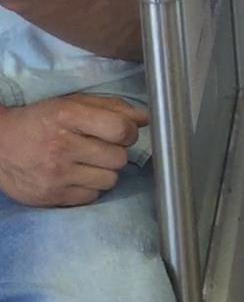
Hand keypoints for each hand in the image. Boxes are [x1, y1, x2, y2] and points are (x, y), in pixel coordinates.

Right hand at [0, 93, 149, 208]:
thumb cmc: (39, 122)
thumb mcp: (71, 104)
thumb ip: (111, 108)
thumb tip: (146, 118)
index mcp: (68, 116)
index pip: (121, 129)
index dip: (129, 132)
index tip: (122, 133)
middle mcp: (62, 146)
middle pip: (119, 158)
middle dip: (116, 153)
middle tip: (101, 148)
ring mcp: (56, 175)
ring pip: (110, 180)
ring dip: (105, 172)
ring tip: (88, 163)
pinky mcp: (52, 197)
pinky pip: (92, 197)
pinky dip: (90, 188)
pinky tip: (76, 177)